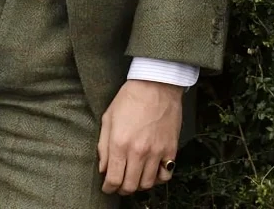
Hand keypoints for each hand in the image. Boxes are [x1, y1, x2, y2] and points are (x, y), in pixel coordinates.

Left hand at [97, 79, 181, 195]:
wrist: (156, 84)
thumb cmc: (129, 98)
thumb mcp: (108, 117)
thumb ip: (103, 146)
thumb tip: (103, 168)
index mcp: (120, 143)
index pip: (113, 179)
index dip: (108, 188)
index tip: (107, 187)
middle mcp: (138, 151)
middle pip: (130, 186)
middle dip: (121, 189)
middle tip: (119, 184)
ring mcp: (156, 152)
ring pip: (147, 184)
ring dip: (138, 184)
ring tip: (134, 177)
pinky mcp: (170, 149)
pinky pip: (165, 176)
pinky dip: (157, 179)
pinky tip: (151, 171)